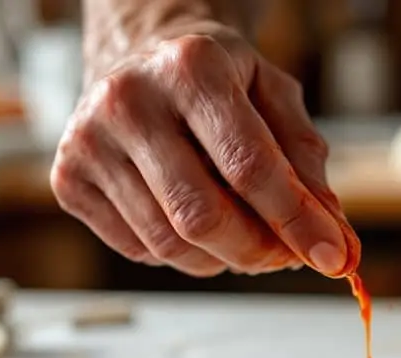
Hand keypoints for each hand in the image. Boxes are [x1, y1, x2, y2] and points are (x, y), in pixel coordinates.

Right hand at [51, 24, 356, 277]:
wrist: (137, 56)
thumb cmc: (217, 81)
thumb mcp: (274, 96)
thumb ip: (306, 160)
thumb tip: (330, 232)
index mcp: (191, 68)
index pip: (250, 166)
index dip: (296, 221)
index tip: (333, 257)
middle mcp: (128, 99)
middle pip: (202, 216)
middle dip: (258, 251)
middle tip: (285, 255)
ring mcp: (87, 141)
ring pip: (171, 244)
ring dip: (222, 258)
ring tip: (242, 234)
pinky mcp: (68, 180)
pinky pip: (140, 250)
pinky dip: (182, 253)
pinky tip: (192, 220)